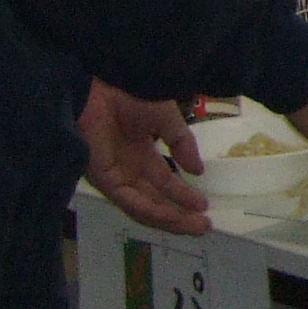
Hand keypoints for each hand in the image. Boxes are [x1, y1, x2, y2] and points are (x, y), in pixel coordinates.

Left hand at [77, 82, 208, 235]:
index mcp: (141, 153)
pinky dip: (150, 210)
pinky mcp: (103, 178)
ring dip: (169, 218)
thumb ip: (182, 145)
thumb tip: (199, 171)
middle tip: (203, 226)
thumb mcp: (167, 119)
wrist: (107, 82)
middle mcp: (128, 168)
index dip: (183, 196)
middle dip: (180, 214)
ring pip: (143, 206)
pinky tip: (170, 216)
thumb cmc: (132, 94)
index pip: (164, 182)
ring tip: (193, 225)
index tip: (205, 206)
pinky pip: (128, 201)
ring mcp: (115, 175)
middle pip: (155, 200)